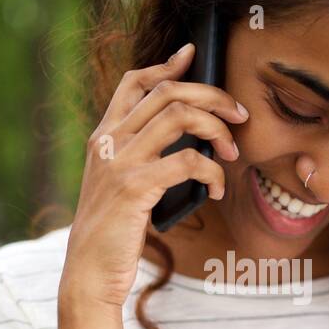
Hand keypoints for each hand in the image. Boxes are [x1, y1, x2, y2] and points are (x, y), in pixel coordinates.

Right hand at [61, 42, 249, 309]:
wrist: (89, 273)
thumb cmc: (112, 234)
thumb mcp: (120, 186)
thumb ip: (141, 158)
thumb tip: (188, 140)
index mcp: (103, 137)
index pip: (133, 82)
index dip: (166, 65)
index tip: (193, 55)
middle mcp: (108, 142)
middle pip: (166, 92)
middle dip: (212, 96)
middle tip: (239, 115)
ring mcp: (119, 162)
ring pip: (179, 116)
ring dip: (218, 130)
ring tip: (234, 154)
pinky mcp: (135, 187)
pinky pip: (188, 161)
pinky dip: (213, 172)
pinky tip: (218, 191)